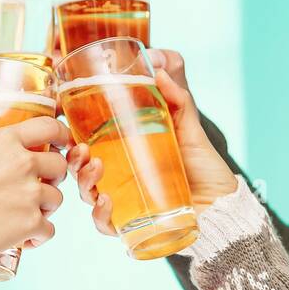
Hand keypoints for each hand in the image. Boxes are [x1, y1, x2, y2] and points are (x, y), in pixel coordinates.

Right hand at [0, 97, 70, 264]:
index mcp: (4, 141)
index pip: (49, 127)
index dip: (59, 134)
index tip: (57, 142)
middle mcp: (23, 164)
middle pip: (59, 165)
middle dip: (52, 175)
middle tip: (37, 184)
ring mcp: (29, 195)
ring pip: (56, 199)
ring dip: (45, 206)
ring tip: (26, 214)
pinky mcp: (29, 224)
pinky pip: (48, 229)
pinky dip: (39, 235)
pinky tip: (25, 239)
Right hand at [68, 50, 237, 235]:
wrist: (223, 206)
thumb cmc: (202, 167)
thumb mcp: (187, 126)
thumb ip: (176, 95)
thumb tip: (159, 64)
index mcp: (121, 152)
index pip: (86, 143)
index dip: (70, 134)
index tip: (65, 122)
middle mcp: (115, 177)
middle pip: (79, 168)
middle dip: (72, 158)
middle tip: (82, 149)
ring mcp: (120, 202)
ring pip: (86, 193)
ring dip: (83, 180)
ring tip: (96, 167)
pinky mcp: (130, 225)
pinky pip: (104, 223)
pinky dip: (101, 214)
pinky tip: (106, 201)